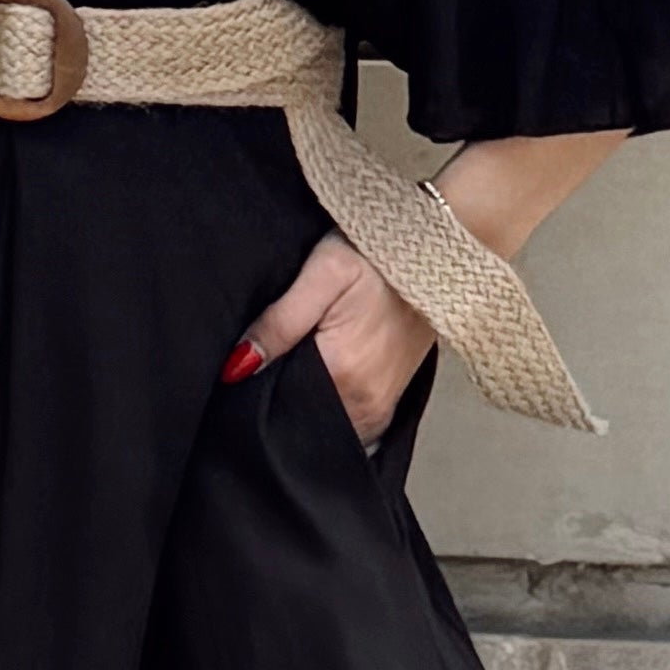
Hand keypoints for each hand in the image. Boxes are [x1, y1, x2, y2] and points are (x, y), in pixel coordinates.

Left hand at [220, 232, 432, 443]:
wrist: (432, 245)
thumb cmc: (375, 253)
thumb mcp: (322, 274)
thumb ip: (279, 323)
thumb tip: (237, 367)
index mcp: (343, 375)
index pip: (282, 410)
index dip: (258, 394)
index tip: (246, 375)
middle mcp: (366, 401)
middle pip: (305, 421)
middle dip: (281, 403)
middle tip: (271, 364)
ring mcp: (382, 405)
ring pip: (328, 425)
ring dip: (307, 405)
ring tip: (298, 367)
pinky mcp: (392, 399)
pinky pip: (351, 422)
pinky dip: (331, 407)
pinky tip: (322, 377)